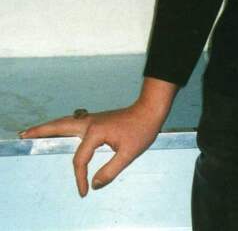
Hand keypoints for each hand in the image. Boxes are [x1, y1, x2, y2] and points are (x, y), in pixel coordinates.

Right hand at [18, 102, 163, 196]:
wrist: (150, 110)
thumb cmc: (141, 129)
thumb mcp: (129, 154)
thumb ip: (110, 171)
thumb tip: (93, 184)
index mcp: (95, 131)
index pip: (80, 160)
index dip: (80, 178)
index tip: (84, 192)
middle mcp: (89, 122)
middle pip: (59, 127)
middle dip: (41, 131)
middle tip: (23, 135)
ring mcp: (91, 119)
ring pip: (64, 122)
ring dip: (48, 127)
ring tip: (31, 131)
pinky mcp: (95, 120)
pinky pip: (71, 123)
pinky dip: (60, 126)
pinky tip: (57, 131)